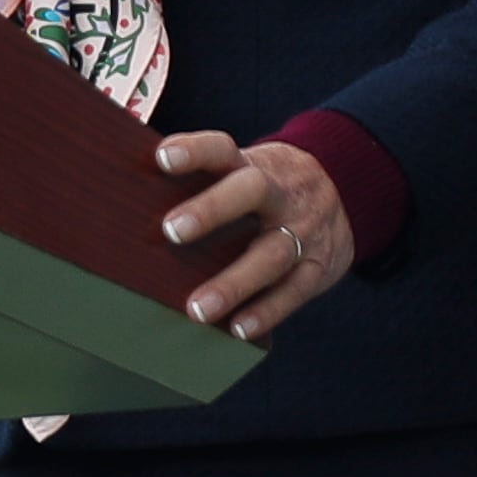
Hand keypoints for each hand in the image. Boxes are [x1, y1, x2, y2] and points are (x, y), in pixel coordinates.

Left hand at [154, 131, 351, 342]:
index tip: (162, 157)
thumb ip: (203, 181)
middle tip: (171, 231)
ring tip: (197, 308)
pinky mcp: (317, 266)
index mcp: (251, 164)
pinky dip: (266, 311)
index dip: (194, 150)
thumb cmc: (268, 185)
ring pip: (272, 253)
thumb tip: (131, 193)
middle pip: (250, 191)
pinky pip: (294, 290)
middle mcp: (278, 193)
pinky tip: (238, 328)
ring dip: (234, 282)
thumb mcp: (244, 168)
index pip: (221, 149)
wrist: (346, 189)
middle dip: (212, 210)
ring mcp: (302, 230)